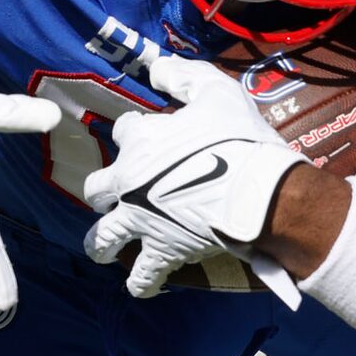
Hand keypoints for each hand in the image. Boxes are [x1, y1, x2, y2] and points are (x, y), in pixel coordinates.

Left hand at [82, 54, 303, 299]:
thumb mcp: (216, 91)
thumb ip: (184, 77)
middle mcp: (128, 181)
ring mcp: (141, 220)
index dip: (136, 132)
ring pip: (104, 237)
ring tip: (102, 249)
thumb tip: (156, 69)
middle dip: (102, 192)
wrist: (259, 192)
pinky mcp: (162, 251)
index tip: (151, 135)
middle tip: (115, 197)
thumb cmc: (241, 139)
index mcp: (140, 140)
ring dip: (102, 243)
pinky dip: (141, 282)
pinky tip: (139, 286)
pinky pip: (143, 274)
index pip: (123, 131)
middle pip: (96, 188)